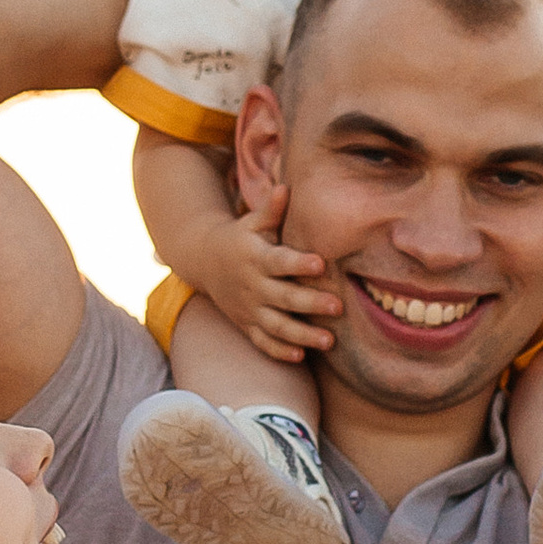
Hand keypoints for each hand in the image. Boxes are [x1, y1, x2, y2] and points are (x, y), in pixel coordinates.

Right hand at [188, 184, 340, 363]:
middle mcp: (252, 286)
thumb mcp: (252, 223)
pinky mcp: (246, 324)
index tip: (321, 263)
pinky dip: (279, 351)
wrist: (204, 261)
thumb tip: (285, 187)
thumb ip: (271, 210)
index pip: (280, 262)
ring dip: (302, 335)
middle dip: (310, 303)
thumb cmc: (241, 238)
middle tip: (338, 306)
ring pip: (276, 326)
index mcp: (256, 258)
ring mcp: (249, 308)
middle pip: (283, 298)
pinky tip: (301, 356)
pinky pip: (262, 342)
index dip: (299, 263)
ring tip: (329, 341)